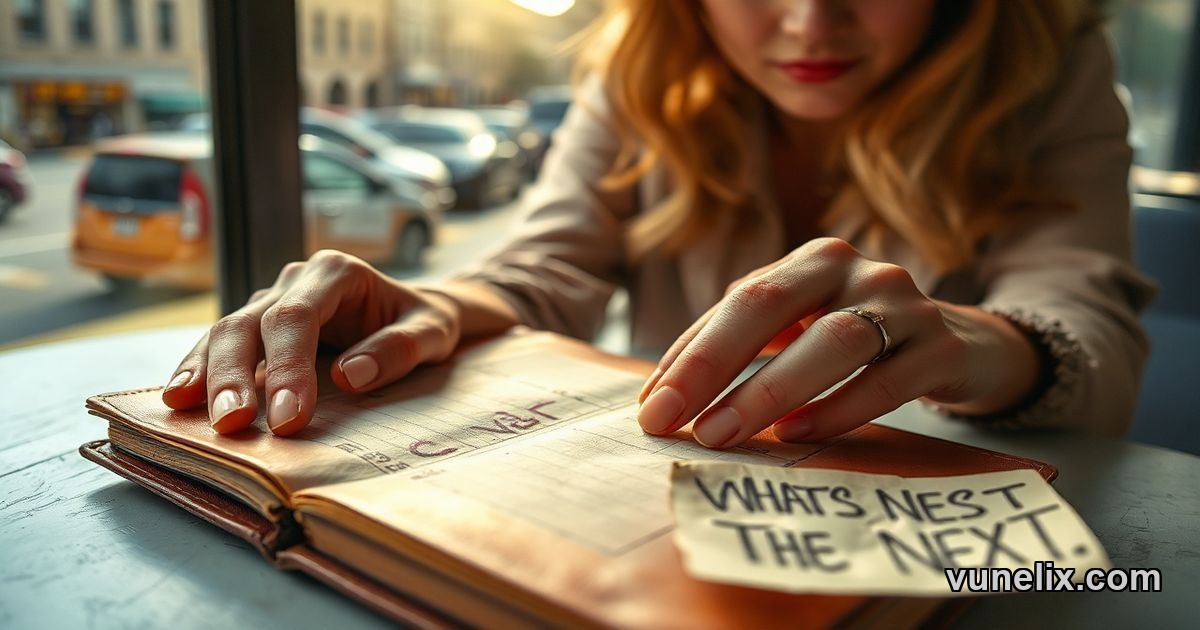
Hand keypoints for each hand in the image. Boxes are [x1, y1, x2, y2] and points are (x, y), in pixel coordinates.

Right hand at [162, 250, 461, 435]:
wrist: (415, 311)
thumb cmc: (424, 322)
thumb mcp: (434, 332)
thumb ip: (399, 349)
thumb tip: (348, 377)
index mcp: (336, 272)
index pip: (298, 318)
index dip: (287, 367)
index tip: (287, 418)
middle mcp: (296, 281)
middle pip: (251, 322)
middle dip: (235, 374)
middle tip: (232, 425)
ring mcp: (271, 302)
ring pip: (226, 331)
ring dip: (206, 374)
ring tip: (188, 412)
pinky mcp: (259, 328)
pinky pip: (220, 346)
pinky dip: (199, 371)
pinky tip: (179, 400)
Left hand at [636, 238, 1039, 447]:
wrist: (964, 346)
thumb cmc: (861, 342)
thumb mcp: (802, 330)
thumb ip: (743, 348)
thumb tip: (665, 395)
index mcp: (811, 261)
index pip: (737, 301)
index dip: (689, 352)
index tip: (651, 405)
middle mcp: (856, 269)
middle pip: (769, 304)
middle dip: (712, 364)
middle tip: (670, 419)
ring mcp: (905, 304)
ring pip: (831, 342)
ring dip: (768, 390)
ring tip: (721, 432)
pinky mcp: (942, 347)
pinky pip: (886, 381)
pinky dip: (837, 410)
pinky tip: (795, 435)